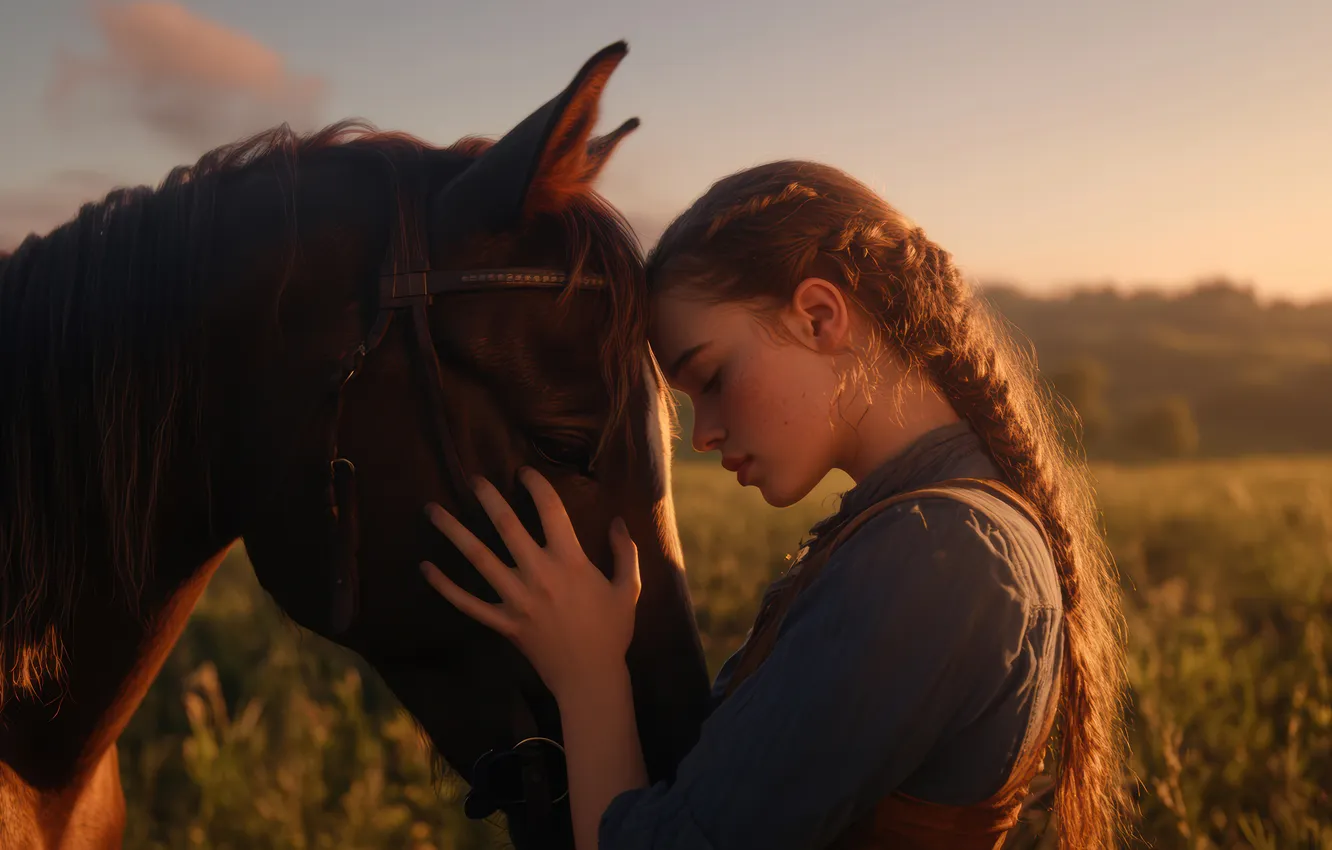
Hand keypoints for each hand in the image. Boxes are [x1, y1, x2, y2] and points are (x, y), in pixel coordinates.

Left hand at [419, 466, 641, 701]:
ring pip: (478, 558)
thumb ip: (625, 552)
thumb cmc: (612, 632)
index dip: (536, 486)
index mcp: (570, 561)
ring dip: (453, 532)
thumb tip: (617, 521)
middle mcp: (539, 574)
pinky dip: (445, 586)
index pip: (551, 511)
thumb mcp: (628, 588)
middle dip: (488, 498)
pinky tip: (425, 568)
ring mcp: (516, 599)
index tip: (523, 472)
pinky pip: (467, 603)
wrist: (590, 678)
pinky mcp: (503, 622)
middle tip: (473, 479)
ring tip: (432, 510)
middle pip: (506, 526)